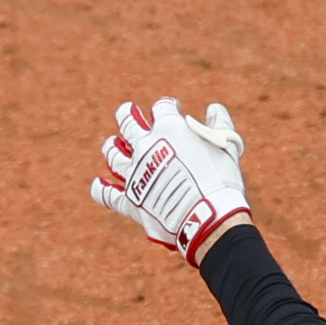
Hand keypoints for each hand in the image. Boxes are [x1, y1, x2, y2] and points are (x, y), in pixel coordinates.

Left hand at [90, 97, 249, 263]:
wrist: (208, 218)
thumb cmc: (221, 180)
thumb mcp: (227, 146)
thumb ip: (220, 125)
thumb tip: (214, 109)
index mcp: (168, 129)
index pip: (162, 108)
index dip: (168, 106)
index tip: (172, 108)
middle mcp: (145, 147)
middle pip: (127, 123)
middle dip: (127, 114)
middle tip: (128, 112)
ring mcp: (134, 174)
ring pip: (113, 155)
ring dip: (112, 147)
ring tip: (112, 143)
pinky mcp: (130, 200)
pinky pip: (108, 194)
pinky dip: (101, 189)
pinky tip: (99, 183)